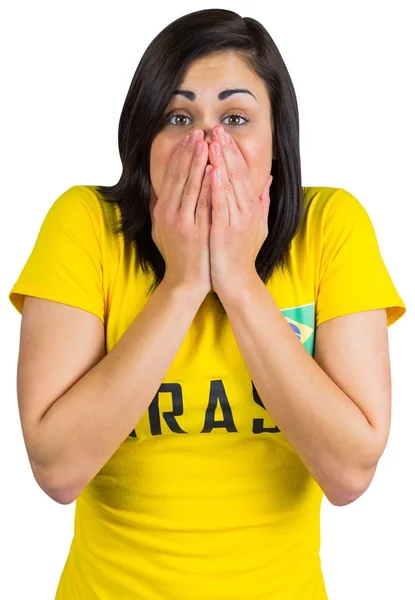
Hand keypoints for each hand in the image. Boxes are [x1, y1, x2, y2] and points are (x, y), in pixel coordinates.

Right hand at [150, 130, 212, 294]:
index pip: (172, 177)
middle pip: (181, 177)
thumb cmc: (175, 255)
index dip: (180, 156)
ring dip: (198, 163)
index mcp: (163, 211)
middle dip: (190, 153)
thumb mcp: (159, 230)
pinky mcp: (197, 232)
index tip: (189, 139)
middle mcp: (170, 215)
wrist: (185, 281)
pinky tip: (213, 170)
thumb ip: (158, 209)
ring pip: (192, 187)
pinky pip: (204, 205)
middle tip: (199, 132)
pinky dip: (208, 186)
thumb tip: (156, 190)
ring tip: (206, 143)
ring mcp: (184, 223)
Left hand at [207, 126, 272, 295]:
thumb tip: (268, 180)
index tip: (224, 136)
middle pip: (236, 175)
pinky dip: (217, 187)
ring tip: (213, 142)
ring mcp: (237, 220)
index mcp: (251, 208)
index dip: (233, 153)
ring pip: (229, 185)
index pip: (243, 174)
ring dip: (221, 162)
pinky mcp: (225, 230)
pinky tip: (212, 170)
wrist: (237, 281)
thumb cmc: (243, 255)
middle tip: (216, 129)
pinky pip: (221, 205)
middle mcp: (247, 211)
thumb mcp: (258, 226)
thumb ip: (262, 202)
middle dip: (226, 150)